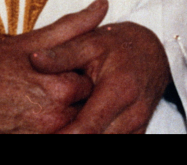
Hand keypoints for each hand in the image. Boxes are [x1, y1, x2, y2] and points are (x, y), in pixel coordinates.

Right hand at [0, 0, 105, 132]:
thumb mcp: (30, 41)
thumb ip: (71, 26)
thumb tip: (102, 6)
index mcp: (59, 89)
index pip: (93, 82)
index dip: (81, 71)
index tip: (67, 66)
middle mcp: (54, 118)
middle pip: (84, 106)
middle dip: (75, 94)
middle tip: (50, 81)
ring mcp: (41, 135)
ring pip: (69, 122)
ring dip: (63, 110)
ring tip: (38, 95)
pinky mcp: (28, 143)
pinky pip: (52, 133)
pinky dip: (48, 123)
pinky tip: (30, 109)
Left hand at [28, 12, 169, 133]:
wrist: (152, 52)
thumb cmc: (118, 45)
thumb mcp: (90, 42)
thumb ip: (62, 54)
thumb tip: (34, 60)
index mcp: (119, 90)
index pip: (87, 128)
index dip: (64, 136)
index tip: (43, 135)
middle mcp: (133, 114)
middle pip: (97, 141)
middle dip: (70, 139)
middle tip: (44, 134)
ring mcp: (138, 126)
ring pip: (107, 144)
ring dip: (82, 139)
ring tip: (57, 132)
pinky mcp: (138, 133)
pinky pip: (116, 143)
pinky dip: (96, 138)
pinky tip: (75, 131)